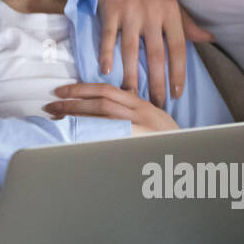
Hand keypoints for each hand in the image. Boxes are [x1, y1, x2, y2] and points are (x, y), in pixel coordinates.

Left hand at [43, 82, 179, 133]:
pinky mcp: (140, 141)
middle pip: (100, 102)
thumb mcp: (153, 119)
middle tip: (50, 105)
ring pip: (104, 116)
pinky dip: (93, 133)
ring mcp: (141, 128)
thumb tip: (102, 107)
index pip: (107, 91)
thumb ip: (130, 110)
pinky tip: (76, 135)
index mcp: (141, 105)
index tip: (61, 91)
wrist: (193, 154)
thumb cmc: (170, 139)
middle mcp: (140, 113)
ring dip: (77, 116)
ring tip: (56, 118)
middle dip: (72, 102)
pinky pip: (112, 135)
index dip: (81, 89)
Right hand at [81, 0, 213, 108]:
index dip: (178, 73)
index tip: (177, 93)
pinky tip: (106, 71)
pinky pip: (108, 37)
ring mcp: (129, 12)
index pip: (177, 48)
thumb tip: (209, 40)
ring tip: (132, 95)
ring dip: (131, 75)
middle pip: (155, 54)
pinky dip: (106, 54)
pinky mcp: (109, 10)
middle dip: (157, 82)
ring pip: (131, 50)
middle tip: (157, 104)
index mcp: (169, 11)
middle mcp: (151, 13)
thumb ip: (186, 23)